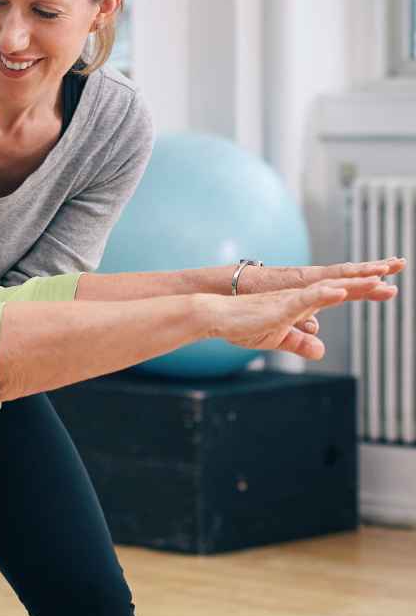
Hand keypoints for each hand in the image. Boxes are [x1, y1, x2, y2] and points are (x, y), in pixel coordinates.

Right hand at [207, 275, 399, 359]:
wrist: (217, 316)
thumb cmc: (242, 324)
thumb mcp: (277, 338)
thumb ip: (300, 342)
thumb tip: (321, 350)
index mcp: (305, 303)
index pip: (341, 292)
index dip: (365, 288)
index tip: (391, 285)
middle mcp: (303, 296)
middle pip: (343, 283)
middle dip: (371, 276)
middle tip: (400, 265)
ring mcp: (293, 298)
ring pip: (329, 287)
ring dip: (355, 283)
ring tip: (380, 278)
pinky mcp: (280, 305)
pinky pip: (307, 299)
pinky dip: (324, 296)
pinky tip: (340, 293)